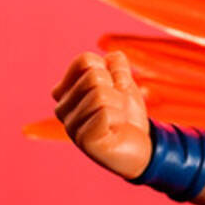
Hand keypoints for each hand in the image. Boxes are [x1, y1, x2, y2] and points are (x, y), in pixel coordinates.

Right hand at [52, 51, 151, 178]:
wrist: (143, 147)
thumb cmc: (128, 117)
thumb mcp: (125, 87)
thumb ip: (118, 69)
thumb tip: (114, 56)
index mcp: (66, 91)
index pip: (86, 61)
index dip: (111, 73)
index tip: (115, 91)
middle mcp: (62, 107)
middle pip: (94, 76)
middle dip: (116, 91)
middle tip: (118, 109)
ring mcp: (70, 125)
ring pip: (101, 95)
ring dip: (119, 106)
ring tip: (118, 121)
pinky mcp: (83, 140)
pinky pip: (106, 113)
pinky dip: (119, 119)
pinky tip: (116, 131)